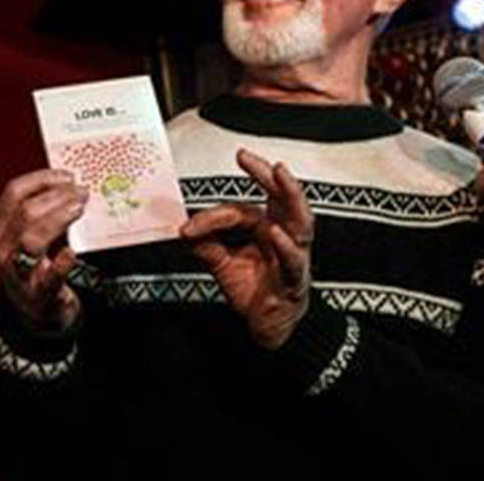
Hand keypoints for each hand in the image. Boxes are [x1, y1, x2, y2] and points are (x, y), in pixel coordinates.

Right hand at [0, 169, 87, 329]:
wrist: (34, 310)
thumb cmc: (37, 265)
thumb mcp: (33, 233)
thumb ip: (45, 210)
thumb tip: (70, 182)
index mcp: (0, 228)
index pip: (13, 194)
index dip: (41, 179)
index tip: (66, 176)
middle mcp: (3, 248)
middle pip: (25, 212)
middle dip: (57, 196)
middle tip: (81, 192)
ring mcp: (17, 272)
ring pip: (32, 239)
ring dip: (58, 219)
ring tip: (79, 209)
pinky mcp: (37, 294)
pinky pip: (47, 278)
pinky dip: (61, 264)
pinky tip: (71, 254)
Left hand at [180, 149, 313, 348]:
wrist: (268, 327)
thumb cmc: (253, 289)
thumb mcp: (221, 264)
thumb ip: (205, 246)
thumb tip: (183, 229)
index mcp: (265, 227)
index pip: (240, 210)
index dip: (212, 217)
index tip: (187, 228)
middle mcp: (283, 234)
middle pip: (280, 198)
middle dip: (266, 174)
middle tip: (247, 156)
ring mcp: (294, 254)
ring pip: (300, 219)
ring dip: (291, 195)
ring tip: (280, 175)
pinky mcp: (296, 279)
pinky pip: (294, 259)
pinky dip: (285, 245)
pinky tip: (276, 233)